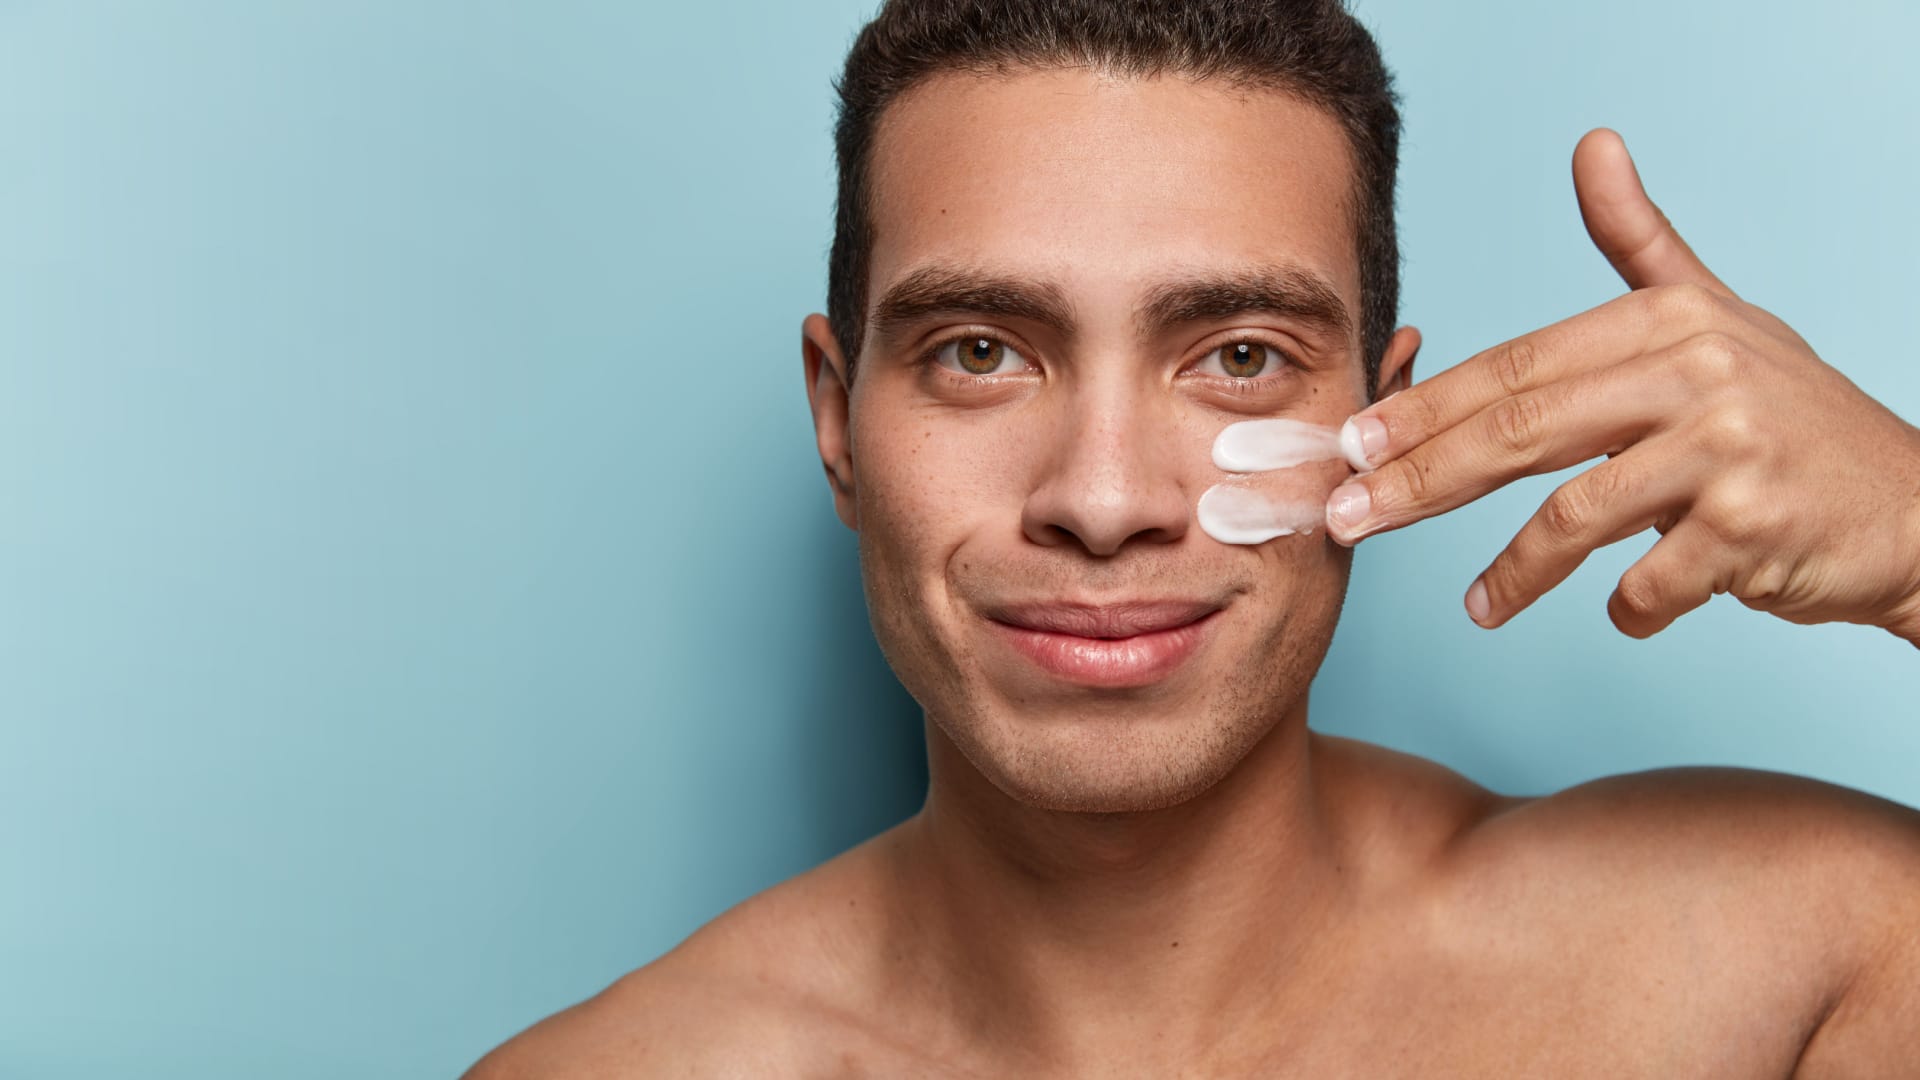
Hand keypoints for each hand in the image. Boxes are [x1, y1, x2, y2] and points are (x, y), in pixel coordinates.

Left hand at [1323, 128, 1919, 642]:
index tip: (1355, 442)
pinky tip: (1623, 612)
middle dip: (1422, 479)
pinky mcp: (1752, 527)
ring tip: (1478, 608)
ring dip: (1513, 573)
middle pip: (1521, 430)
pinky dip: (1630, 609)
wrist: (1913, 506)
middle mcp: (1697, 372)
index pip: (1516, 366)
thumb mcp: (1716, 316)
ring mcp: (1727, 449)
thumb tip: (1592, 146)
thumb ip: (1641, 243)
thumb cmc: (1792, 415)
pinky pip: (1649, 582)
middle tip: (1351, 517)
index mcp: (1667, 321)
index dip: (1426, 407)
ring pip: (1573, 515)